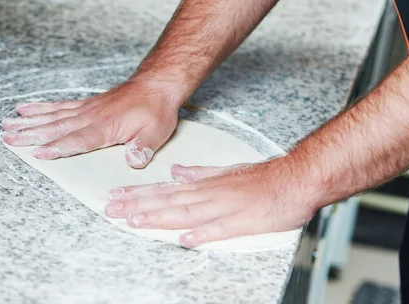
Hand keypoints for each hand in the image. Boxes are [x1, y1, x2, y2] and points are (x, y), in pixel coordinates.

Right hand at [2, 80, 179, 167]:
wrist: (156, 84)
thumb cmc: (156, 110)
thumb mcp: (156, 132)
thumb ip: (143, 147)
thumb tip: (134, 162)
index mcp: (106, 126)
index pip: (79, 139)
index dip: (60, 147)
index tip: (39, 153)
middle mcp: (91, 116)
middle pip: (57, 127)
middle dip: (32, 134)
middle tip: (8, 139)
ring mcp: (86, 109)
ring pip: (53, 116)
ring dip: (29, 122)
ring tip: (6, 127)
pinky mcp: (86, 104)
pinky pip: (59, 106)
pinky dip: (41, 108)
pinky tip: (24, 109)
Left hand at [104, 159, 315, 246]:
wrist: (296, 179)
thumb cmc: (263, 177)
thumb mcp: (227, 170)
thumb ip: (201, 172)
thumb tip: (177, 171)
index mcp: (207, 184)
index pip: (167, 189)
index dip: (140, 194)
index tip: (118, 196)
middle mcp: (212, 194)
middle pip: (170, 200)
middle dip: (139, 205)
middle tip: (112, 209)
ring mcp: (227, 207)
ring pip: (188, 212)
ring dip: (160, 216)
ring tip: (136, 221)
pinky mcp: (245, 221)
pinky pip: (222, 228)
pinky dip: (203, 233)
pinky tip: (185, 239)